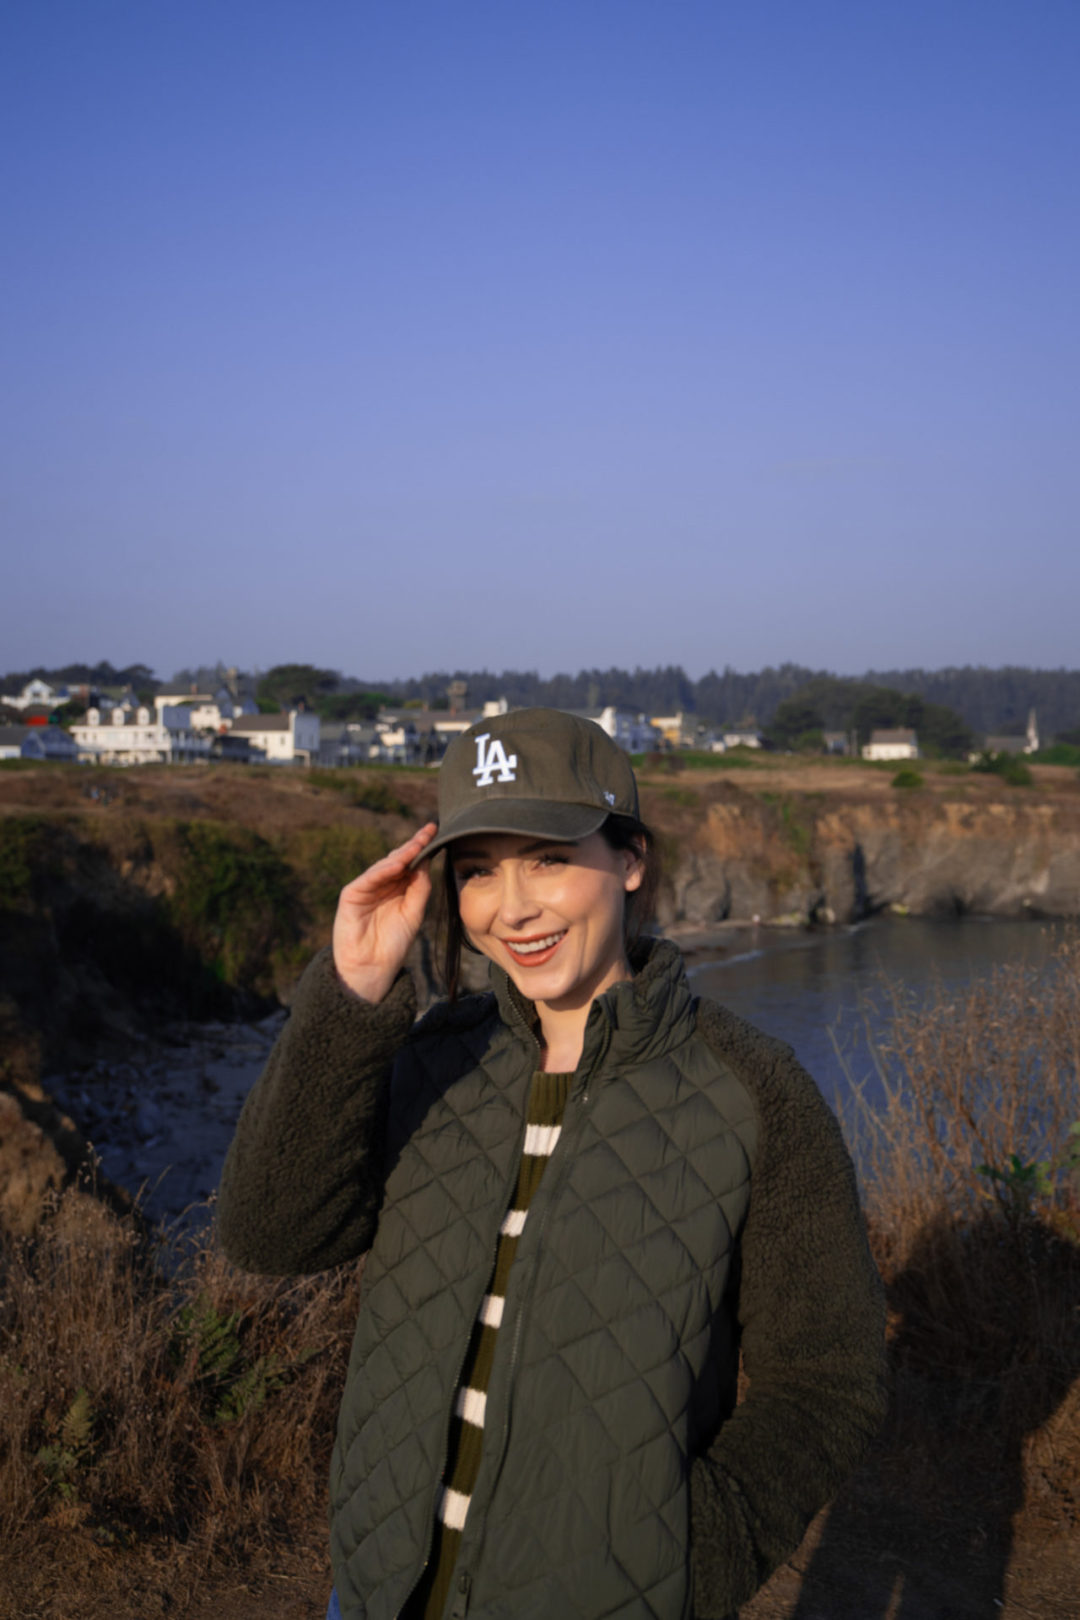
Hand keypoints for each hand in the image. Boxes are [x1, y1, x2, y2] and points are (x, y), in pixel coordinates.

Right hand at [331, 822, 437, 1001]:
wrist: (372, 968)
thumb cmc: (394, 943)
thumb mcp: (414, 913)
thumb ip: (420, 888)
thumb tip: (427, 861)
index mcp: (399, 888)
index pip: (412, 863)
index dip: (423, 848)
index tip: (437, 832)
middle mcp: (383, 884)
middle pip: (399, 859)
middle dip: (414, 845)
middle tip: (429, 831)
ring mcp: (366, 888)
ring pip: (385, 865)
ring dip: (401, 854)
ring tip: (417, 845)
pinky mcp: (352, 894)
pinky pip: (369, 878)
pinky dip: (382, 870)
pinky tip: (397, 864)